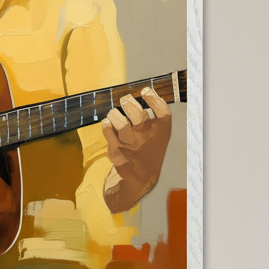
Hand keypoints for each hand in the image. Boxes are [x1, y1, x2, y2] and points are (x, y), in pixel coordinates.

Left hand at [101, 88, 171, 212]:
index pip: (163, 111)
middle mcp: (147, 138)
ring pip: (121, 123)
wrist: (140, 179)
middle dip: (128, 103)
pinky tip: (107, 123)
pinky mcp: (117, 151)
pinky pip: (108, 132)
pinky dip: (106, 125)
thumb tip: (141, 94)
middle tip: (125, 100)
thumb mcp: (156, 135)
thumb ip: (152, 117)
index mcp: (161, 132)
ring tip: (114, 114)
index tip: (146, 90)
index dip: (154, 99)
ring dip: (115, 114)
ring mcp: (131, 145)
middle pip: (139, 114)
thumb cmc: (148, 151)